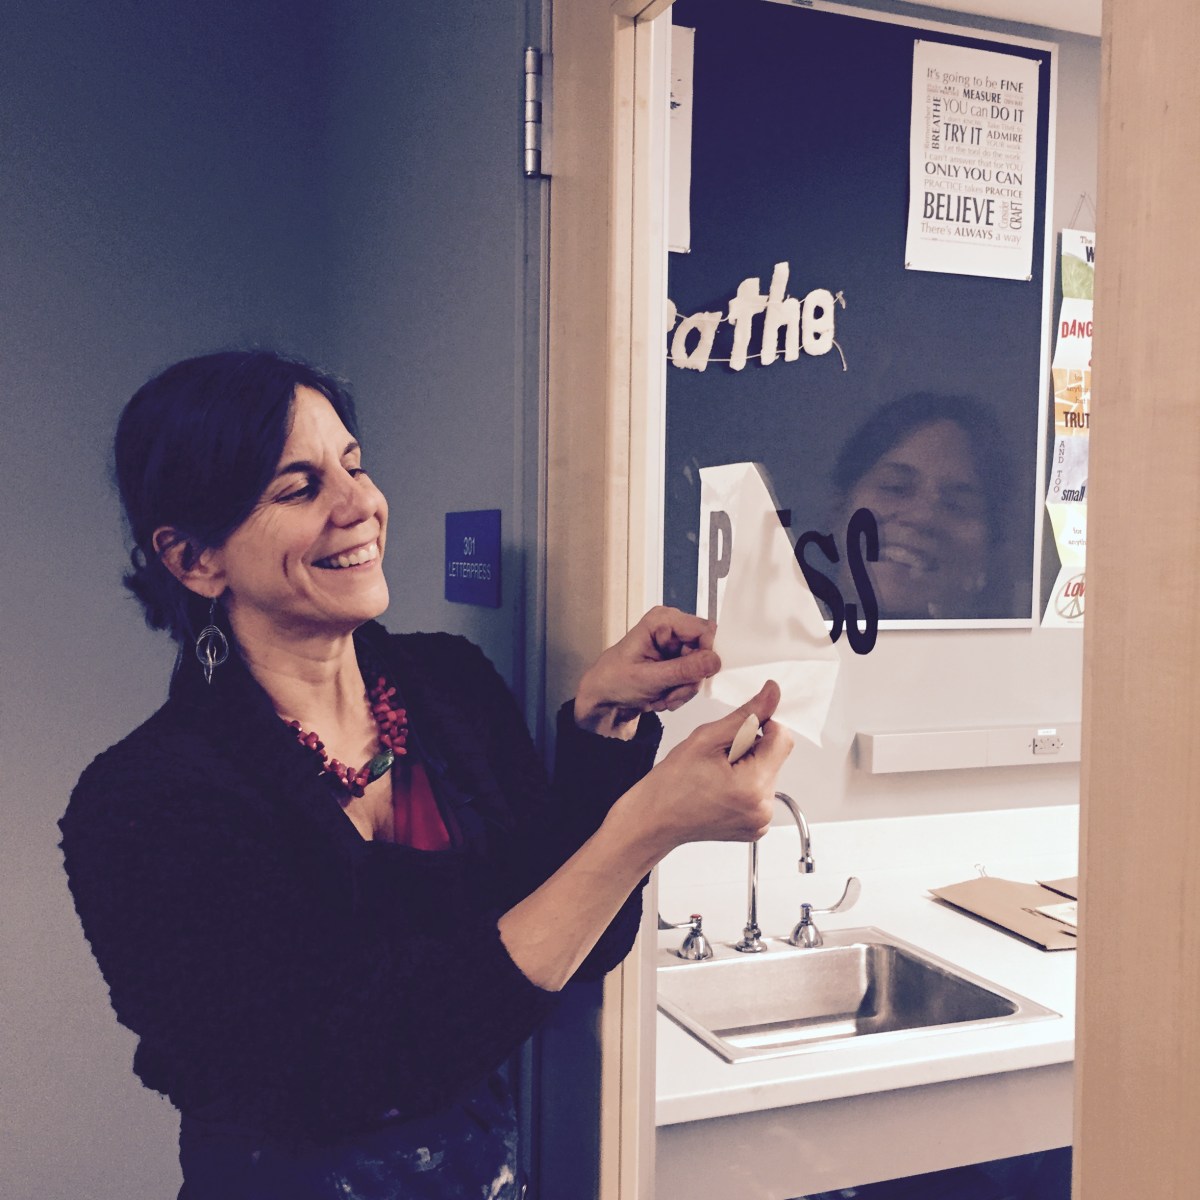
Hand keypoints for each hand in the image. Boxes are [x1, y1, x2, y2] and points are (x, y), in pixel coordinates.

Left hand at [574, 606, 719, 737]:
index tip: (696, 676)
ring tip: (661, 696)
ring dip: (683, 690)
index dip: (706, 654)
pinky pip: (694, 679)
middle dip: (690, 679)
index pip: (704, 630)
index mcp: (662, 621)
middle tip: (670, 693)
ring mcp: (676, 646)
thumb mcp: (648, 678)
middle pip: (705, 652)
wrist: (604, 697)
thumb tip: (713, 661)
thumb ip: (682, 670)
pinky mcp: (678, 662)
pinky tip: (662, 696)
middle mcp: (672, 630)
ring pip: (701, 670)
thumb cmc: (613, 680)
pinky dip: (680, 692)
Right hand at [608, 681, 794, 866]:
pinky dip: (745, 783)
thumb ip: (746, 715)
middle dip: (751, 748)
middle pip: (775, 757)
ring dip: (748, 765)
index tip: (739, 728)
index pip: (783, 739)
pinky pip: (760, 791)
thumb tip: (772, 694)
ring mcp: (760, 822)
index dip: (763, 726)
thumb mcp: (706, 739)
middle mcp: (762, 809)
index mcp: (753, 787)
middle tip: (717, 757)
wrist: (653, 820)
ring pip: (768, 772)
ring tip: (716, 774)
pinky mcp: (755, 826)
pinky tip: (720, 787)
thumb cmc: (670, 785)